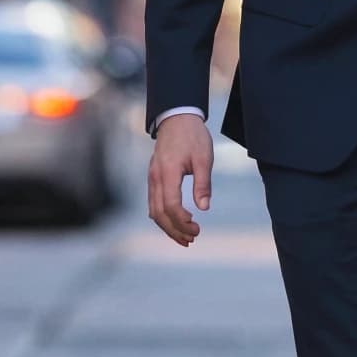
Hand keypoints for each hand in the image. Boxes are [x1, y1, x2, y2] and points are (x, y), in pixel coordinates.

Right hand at [147, 113, 213, 246]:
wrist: (177, 117)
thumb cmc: (193, 136)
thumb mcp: (204, 158)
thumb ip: (203, 183)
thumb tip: (204, 207)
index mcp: (168, 172)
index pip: (171, 206)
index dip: (182, 221)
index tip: (197, 227)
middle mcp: (155, 178)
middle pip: (159, 214)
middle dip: (175, 230)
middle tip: (192, 239)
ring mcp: (152, 178)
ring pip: (154, 211)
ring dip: (168, 227)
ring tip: (185, 238)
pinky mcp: (153, 177)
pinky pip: (153, 203)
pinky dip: (162, 216)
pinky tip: (174, 222)